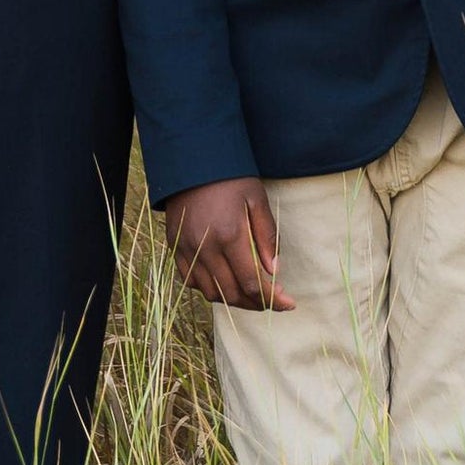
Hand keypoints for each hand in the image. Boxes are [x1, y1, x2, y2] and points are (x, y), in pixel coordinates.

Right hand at [164, 176, 294, 310]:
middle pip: (232, 294)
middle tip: (273, 300)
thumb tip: (274, 271)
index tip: (289, 303)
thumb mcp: (256, 200)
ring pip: (211, 293)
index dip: (273, 299)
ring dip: (233, 300)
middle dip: (257, 303)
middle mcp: (206, 248)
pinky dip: (209, 289)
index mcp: (230, 235)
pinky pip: (191, 281)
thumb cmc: (231, 178)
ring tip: (251, 294)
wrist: (193, 160)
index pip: (252, 283)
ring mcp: (187, 249)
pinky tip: (225, 282)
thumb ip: (267, 237)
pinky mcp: (175, 247)